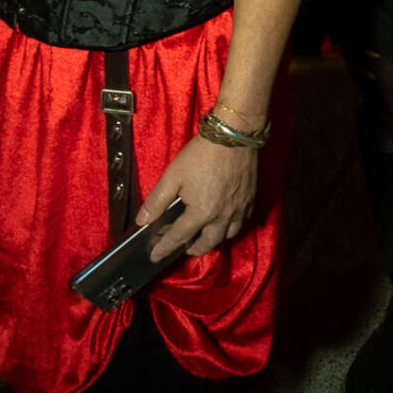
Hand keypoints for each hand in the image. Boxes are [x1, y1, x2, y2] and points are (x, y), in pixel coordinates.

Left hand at [135, 132, 259, 262]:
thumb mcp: (173, 175)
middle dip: (192, 250)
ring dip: (213, 241)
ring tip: (204, 237)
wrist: (234, 136)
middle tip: (183, 247)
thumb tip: (142, 220)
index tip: (155, 256)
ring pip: (227, 236)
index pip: (179, 237)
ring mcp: (239, 210)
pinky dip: (230, 228)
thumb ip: (157, 200)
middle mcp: (222, 217)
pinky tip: (224, 221)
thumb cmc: (202, 154)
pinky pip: (241, 223)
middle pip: (207, 244)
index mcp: (201, 212)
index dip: (164, 248)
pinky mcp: (250, 200)